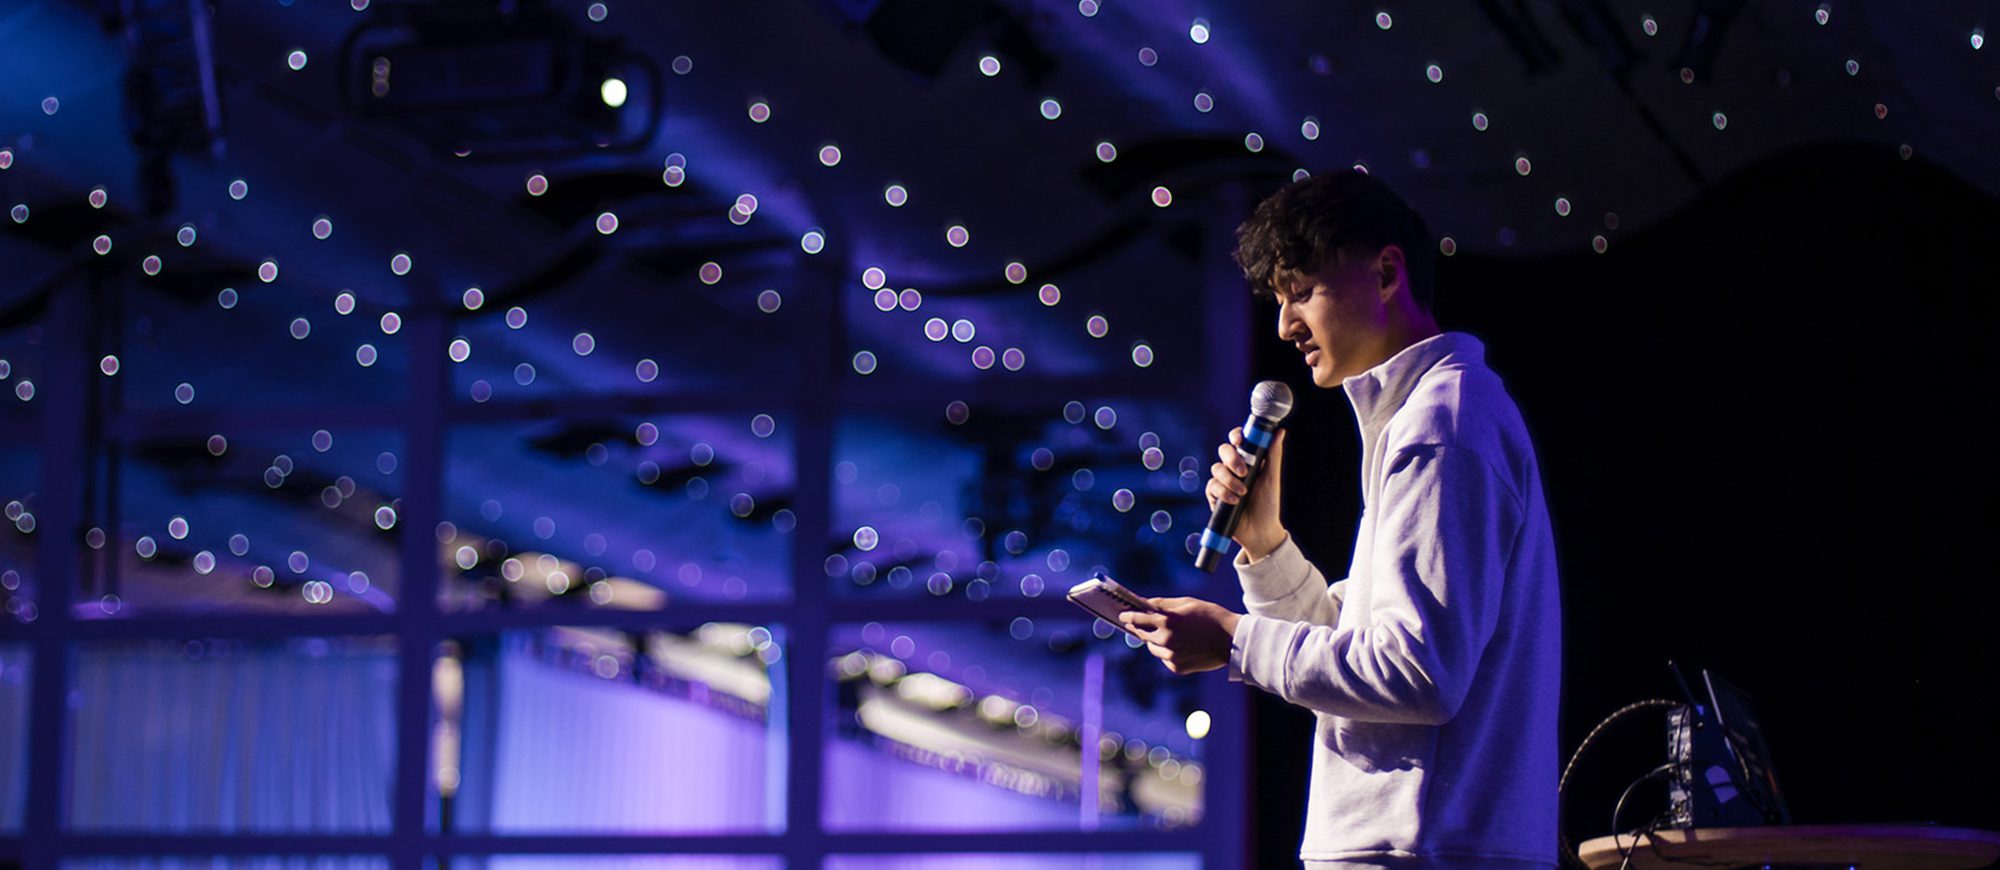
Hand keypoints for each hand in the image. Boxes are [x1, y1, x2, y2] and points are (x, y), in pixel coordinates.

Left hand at [1120, 597, 1241, 674]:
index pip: (1137, 618)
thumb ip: (1163, 604)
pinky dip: (1167, 652)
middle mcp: (1166, 640)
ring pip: (1152, 648)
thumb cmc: (1210, 616)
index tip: (1122, 615)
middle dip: (1139, 628)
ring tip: (1165, 634)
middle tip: (1136, 624)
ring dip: (1154, 641)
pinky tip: (1180, 645)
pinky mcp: (1177, 667)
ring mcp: (1171, 656)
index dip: (1128, 616)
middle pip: (1142, 635)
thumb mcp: (1186, 603)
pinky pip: (1164, 658)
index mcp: (1167, 621)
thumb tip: (1144, 603)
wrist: (1232, 640)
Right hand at [1207, 427, 1286, 559]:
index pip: (1238, 440)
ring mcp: (1223, 481)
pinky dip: (1223, 492)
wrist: (1260, 530)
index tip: (1239, 440)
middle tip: (1244, 472)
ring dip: (1230, 480)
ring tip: (1243, 493)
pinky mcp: (1214, 495)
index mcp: (1249, 460)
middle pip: (1224, 451)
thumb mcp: (1272, 478)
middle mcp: (1234, 468)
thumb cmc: (1268, 504)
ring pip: (1216, 469)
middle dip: (1232, 459)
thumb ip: (1273, 454)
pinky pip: (1212, 486)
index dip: (1236, 436)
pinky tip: (1234, 501)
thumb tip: (1279, 432)